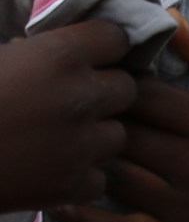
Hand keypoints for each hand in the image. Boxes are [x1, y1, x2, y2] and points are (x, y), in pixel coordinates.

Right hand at [0, 21, 134, 210]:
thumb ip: (28, 53)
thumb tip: (39, 50)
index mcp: (58, 55)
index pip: (116, 37)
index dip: (102, 48)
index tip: (87, 57)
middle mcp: (79, 96)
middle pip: (126, 88)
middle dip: (103, 94)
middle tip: (70, 103)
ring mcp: (81, 143)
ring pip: (117, 135)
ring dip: (94, 137)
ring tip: (57, 139)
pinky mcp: (71, 184)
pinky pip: (99, 178)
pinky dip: (79, 177)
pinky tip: (49, 171)